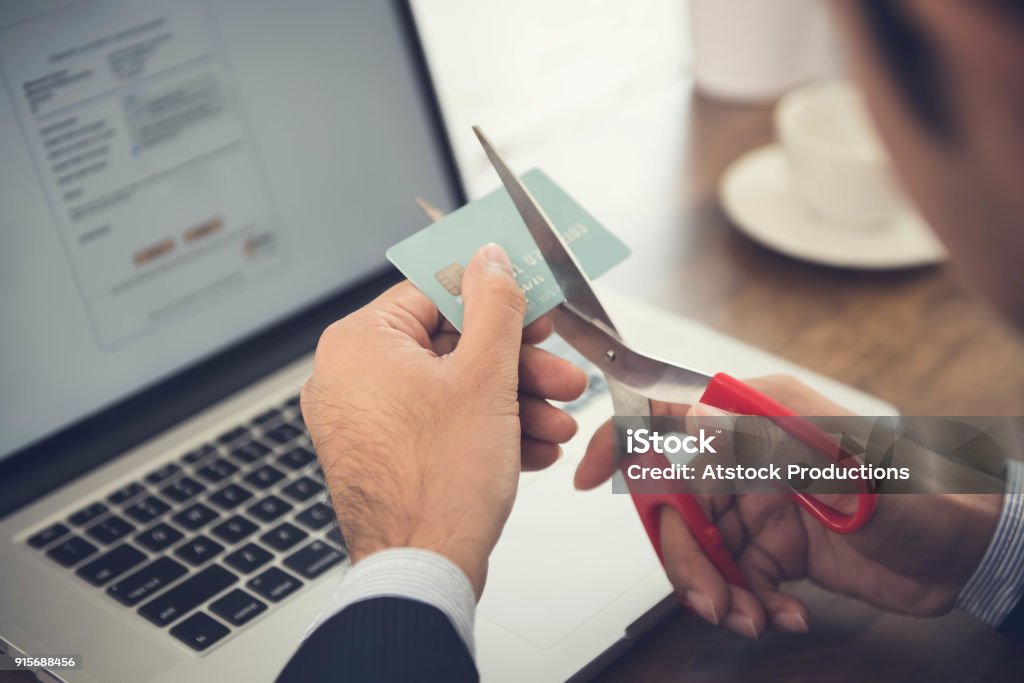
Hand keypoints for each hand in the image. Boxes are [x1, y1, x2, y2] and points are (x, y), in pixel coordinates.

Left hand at [302, 243, 587, 595]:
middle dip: (518, 367)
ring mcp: (366, 421)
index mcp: (360, 344)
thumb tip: (491, 260)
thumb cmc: (439, 483)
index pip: (434, 292)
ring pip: (453, 391)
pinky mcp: (385, 456)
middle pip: (451, 347)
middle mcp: (351, 378)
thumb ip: (495, 307)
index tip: (532, 306)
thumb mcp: (486, 375)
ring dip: (514, 404)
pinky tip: (533, 448)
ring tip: (558, 423)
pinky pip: (441, 425)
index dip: (495, 299)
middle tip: (560, 374)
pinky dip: (487, 432)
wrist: (422, 572)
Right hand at [575, 375, 1001, 637]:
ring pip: (704, 550)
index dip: (623, 443)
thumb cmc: (919, 491)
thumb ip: (761, 443)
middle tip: (712, 599)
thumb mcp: (838, 463)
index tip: (591, 474)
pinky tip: (784, 615)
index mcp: (755, 418)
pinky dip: (752, 605)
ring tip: (753, 619)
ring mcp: (760, 505)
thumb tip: (689, 424)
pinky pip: (737, 579)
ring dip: (718, 591)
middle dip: (687, 558)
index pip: (671, 419)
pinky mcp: (776, 547)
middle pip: (680, 505)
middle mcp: (748, 458)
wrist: (966, 552)